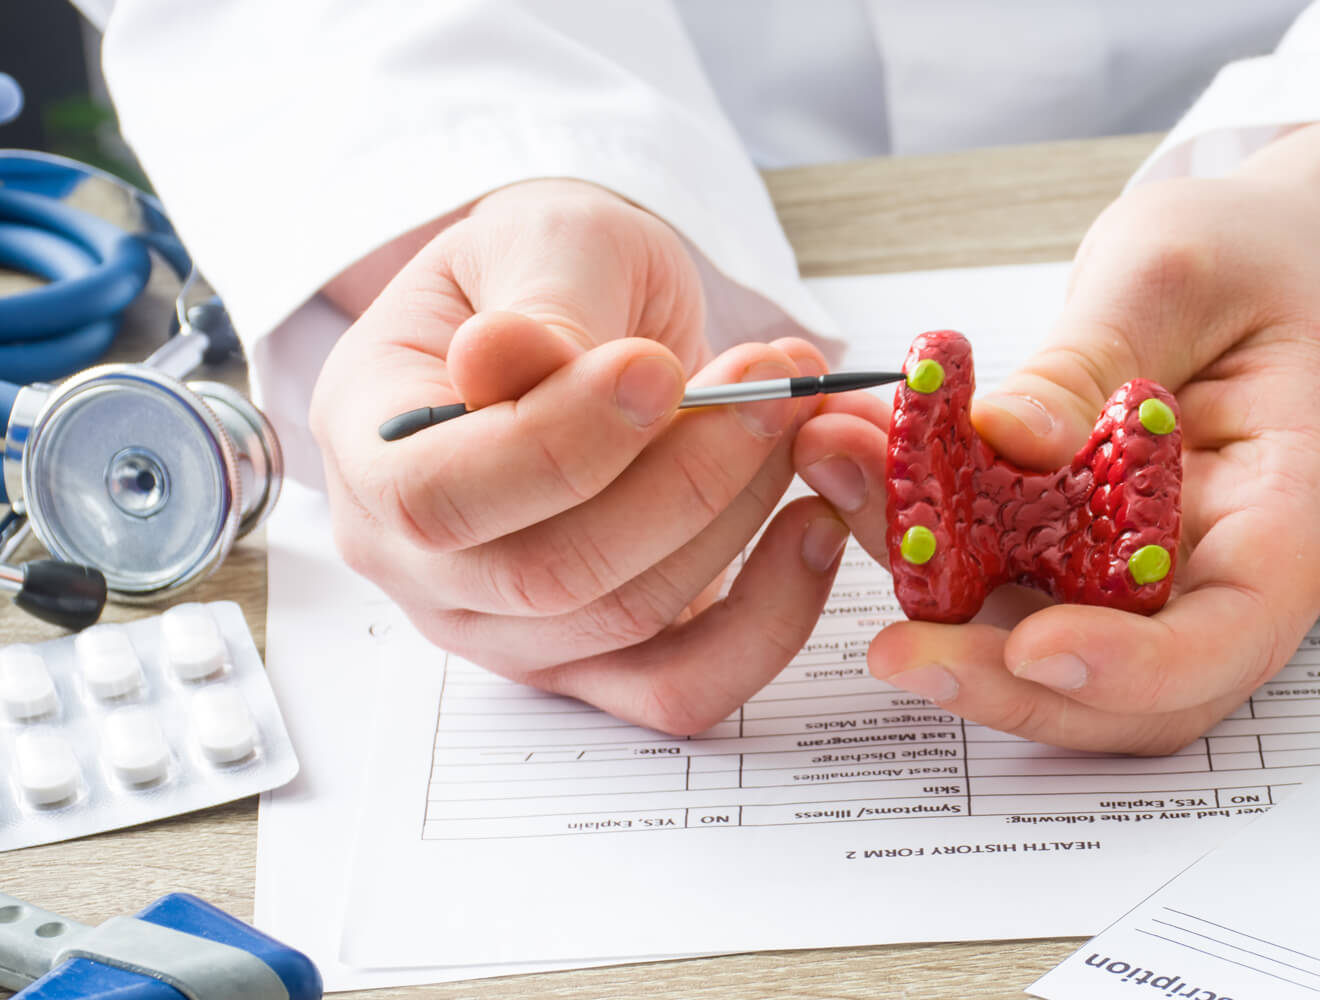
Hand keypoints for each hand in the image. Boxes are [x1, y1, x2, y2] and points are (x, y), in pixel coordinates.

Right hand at [310, 179, 848, 733]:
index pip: (437, 498)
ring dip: (738, 519)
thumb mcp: (538, 240)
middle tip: (771, 386)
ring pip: (629, 623)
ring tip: (797, 417)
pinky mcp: (603, 662)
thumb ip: (536, 302)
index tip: (659, 368)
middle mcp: (421, 567)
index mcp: (370, 452)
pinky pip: (686, 685)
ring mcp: (509, 629)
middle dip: (684, 479)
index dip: (558, 445)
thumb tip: (499, 357)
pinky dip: (769, 621)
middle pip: (547, 577)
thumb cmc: (550, 272)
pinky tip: (814, 526)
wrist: (596, 316)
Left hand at [796, 123, 1319, 752]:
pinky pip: (1014, 587)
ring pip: (1058, 651)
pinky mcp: (1091, 557)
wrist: (1270, 248)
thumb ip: (1089, 361)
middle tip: (897, 650)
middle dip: (1010, 684)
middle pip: (1137, 691)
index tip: (1034, 648)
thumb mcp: (1173, 274)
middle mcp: (1231, 566)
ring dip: (946, 616)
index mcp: (1295, 505)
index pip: (1234, 634)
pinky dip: (935, 554)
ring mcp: (1159, 573)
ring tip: (845, 502)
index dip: (1137, 668)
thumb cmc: (1255, 253)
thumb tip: (1006, 438)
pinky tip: (861, 477)